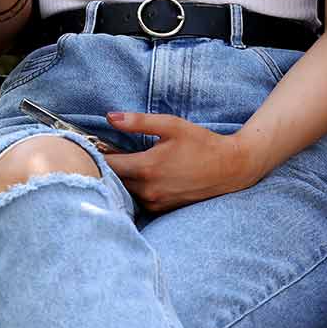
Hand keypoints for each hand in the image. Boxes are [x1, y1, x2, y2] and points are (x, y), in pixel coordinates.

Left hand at [101, 112, 257, 212]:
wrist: (230, 168)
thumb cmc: (200, 143)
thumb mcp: (171, 125)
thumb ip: (137, 121)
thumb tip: (109, 117)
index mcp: (146, 167)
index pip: (107, 165)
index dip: (98, 154)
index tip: (96, 145)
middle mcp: (148, 190)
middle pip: (113, 180)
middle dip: (108, 167)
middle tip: (108, 152)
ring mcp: (155, 203)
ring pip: (125, 191)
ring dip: (121, 179)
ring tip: (125, 163)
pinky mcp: (162, 210)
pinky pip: (138, 200)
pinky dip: (134, 189)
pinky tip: (142, 176)